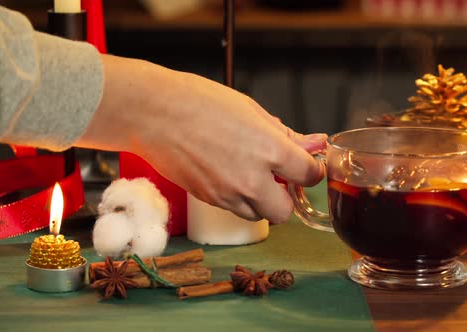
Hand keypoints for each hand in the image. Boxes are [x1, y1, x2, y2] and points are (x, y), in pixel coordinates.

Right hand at [77, 54, 325, 222]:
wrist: (152, 112)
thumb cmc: (199, 102)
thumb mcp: (251, 110)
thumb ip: (286, 135)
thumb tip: (314, 143)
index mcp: (269, 150)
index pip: (309, 175)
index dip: (312, 170)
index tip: (308, 164)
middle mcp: (251, 179)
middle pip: (285, 212)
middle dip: (287, 197)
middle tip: (280, 177)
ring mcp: (227, 194)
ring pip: (258, 215)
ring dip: (262, 201)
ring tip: (251, 174)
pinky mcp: (208, 200)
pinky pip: (234, 208)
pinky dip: (239, 198)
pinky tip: (229, 174)